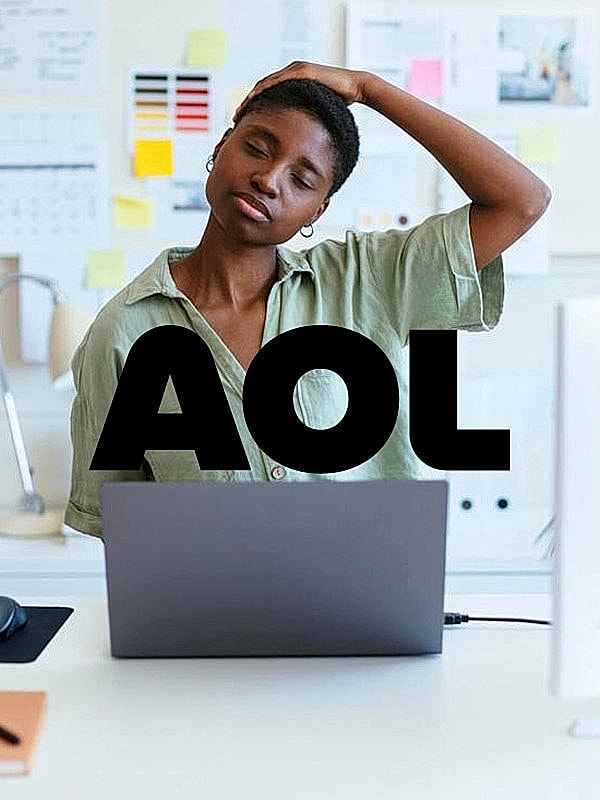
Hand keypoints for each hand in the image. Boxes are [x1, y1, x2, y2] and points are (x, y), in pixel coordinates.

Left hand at [234, 61, 365, 117]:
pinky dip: (264, 90)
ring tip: (240, 111)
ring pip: (265, 84)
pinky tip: (253, 100)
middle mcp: (291, 72)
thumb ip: (303, 119)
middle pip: (262, 88)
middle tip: (236, 117)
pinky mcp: (301, 71)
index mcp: (292, 82)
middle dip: (247, 102)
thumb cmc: (339, 102)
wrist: (355, 87)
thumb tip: (298, 140)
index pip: (267, 93)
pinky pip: (277, 81)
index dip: (254, 106)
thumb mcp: (315, 112)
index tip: (243, 119)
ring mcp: (295, 70)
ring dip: (251, 97)